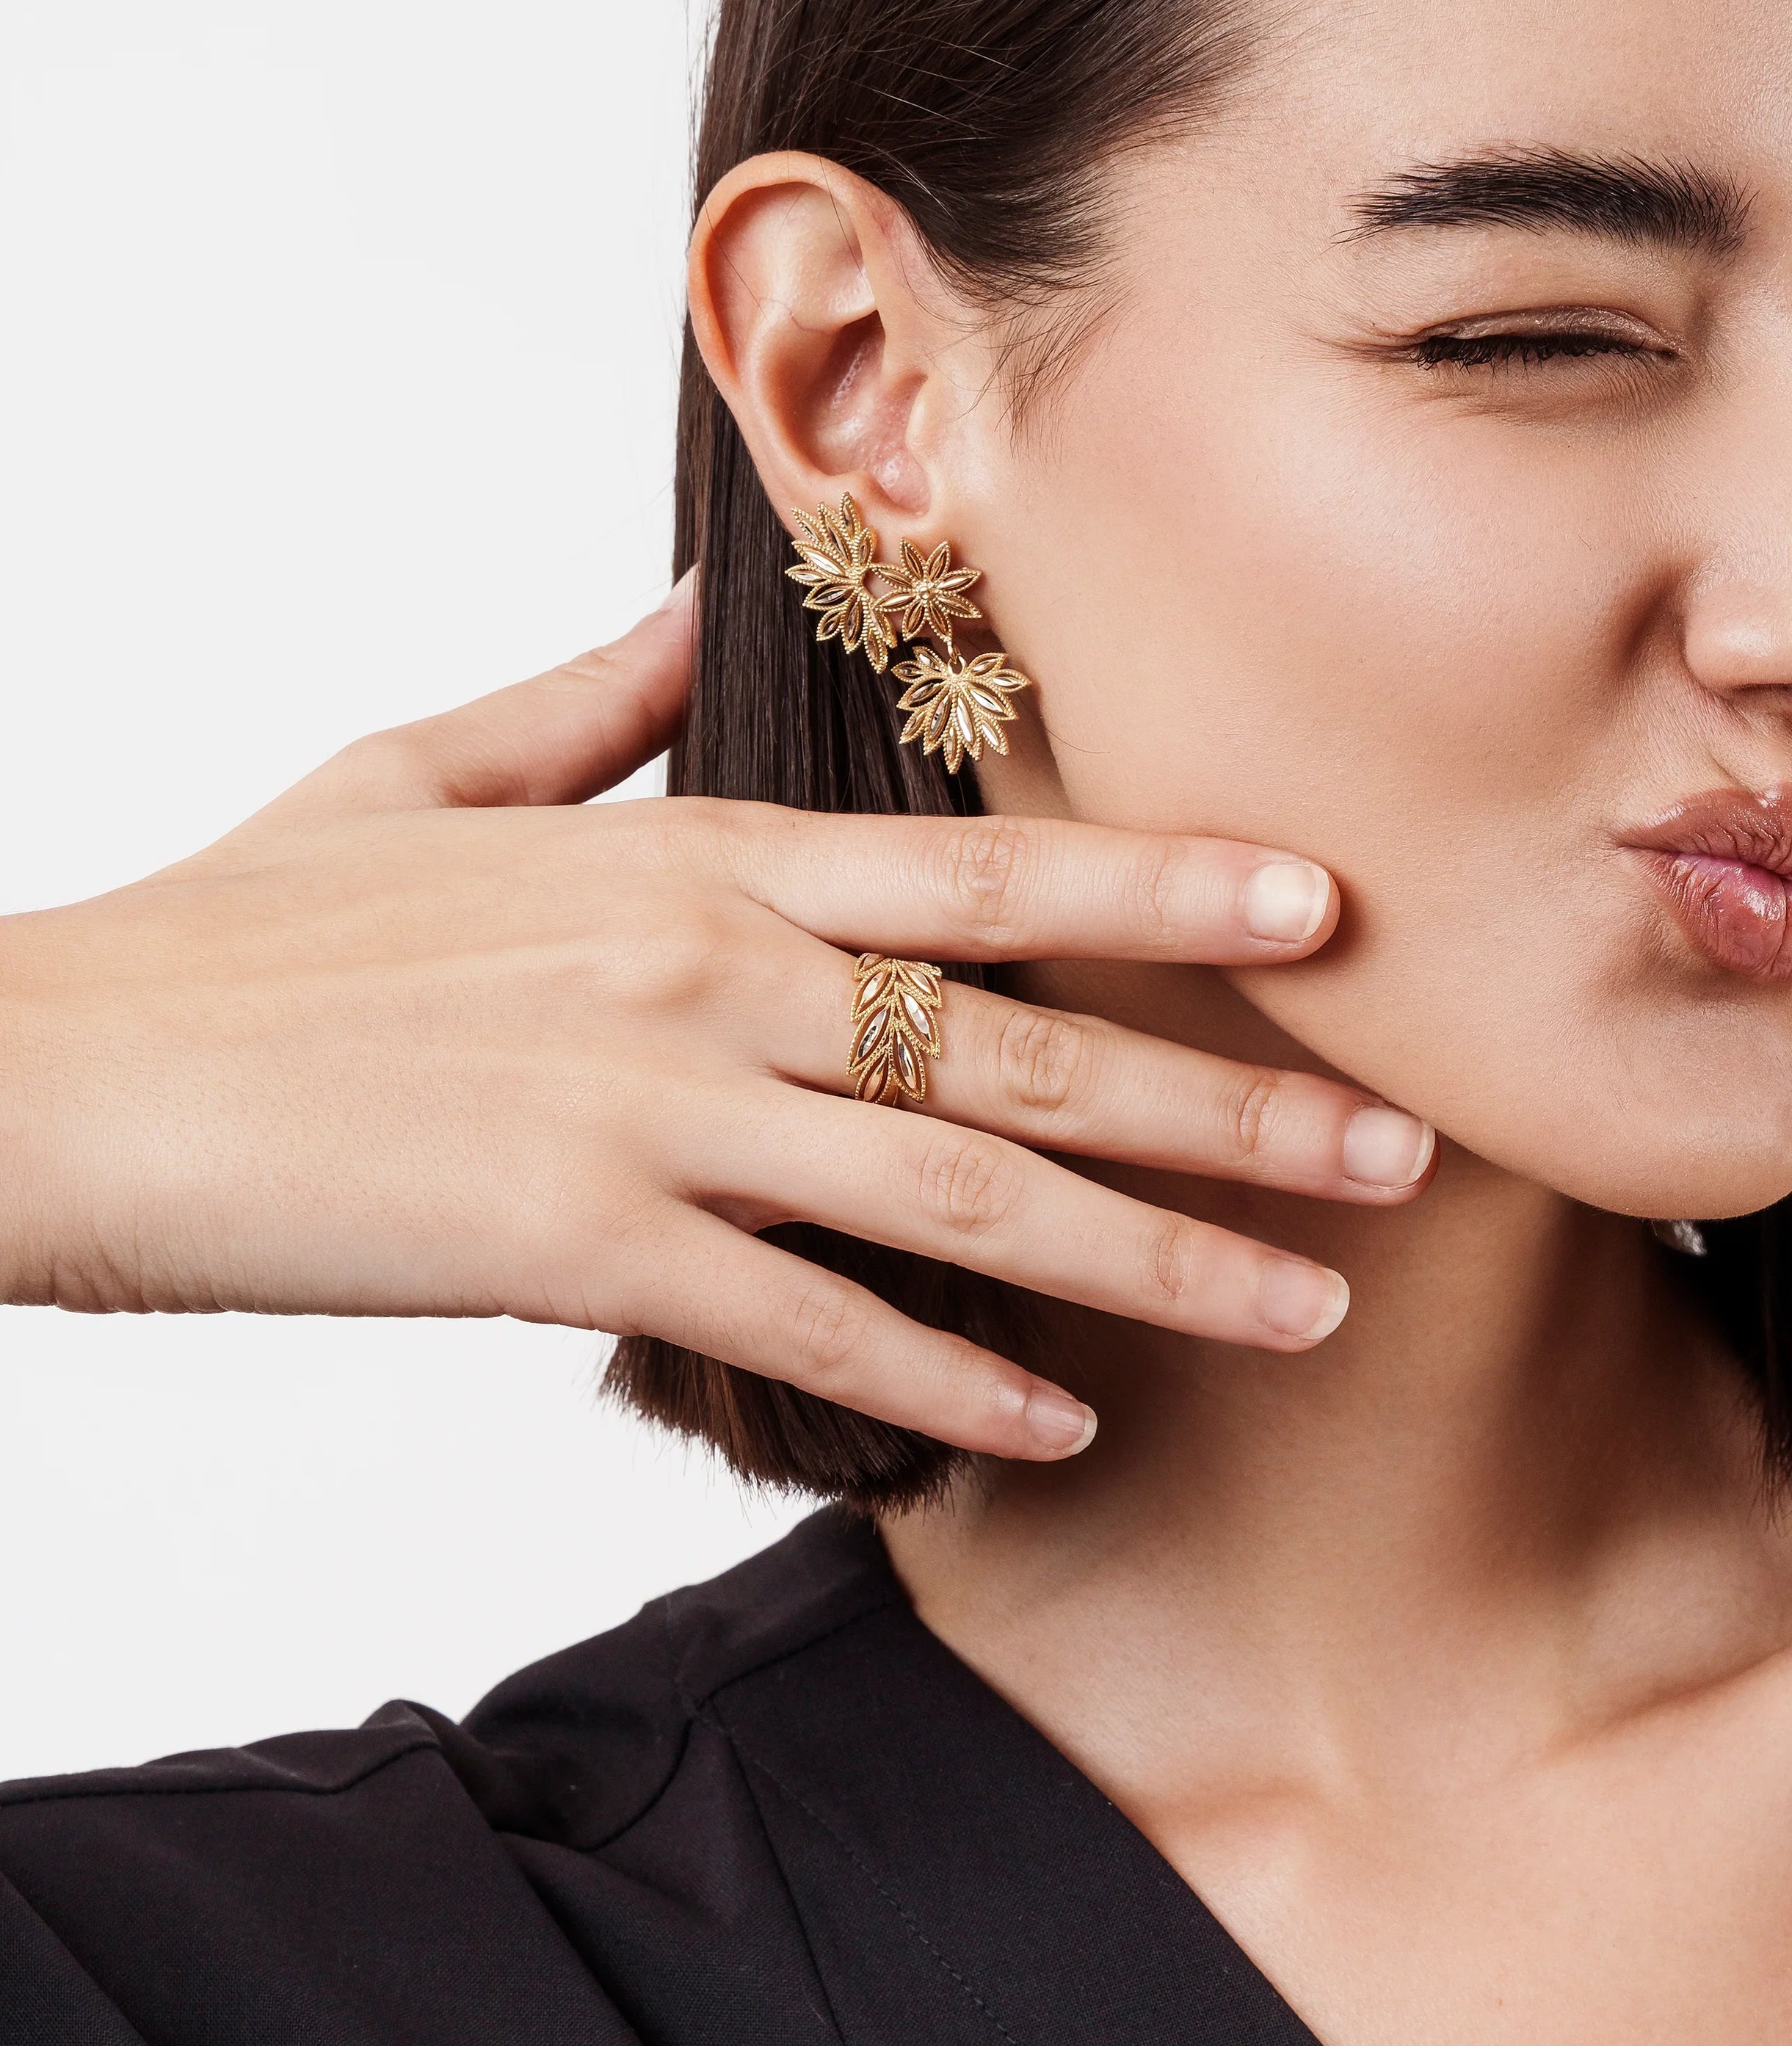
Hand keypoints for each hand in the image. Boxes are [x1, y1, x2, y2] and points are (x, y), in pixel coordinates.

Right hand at [0, 587, 1430, 1459]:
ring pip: (965, 1202)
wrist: (60, 1066)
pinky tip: (1057, 1428)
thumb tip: (708, 617)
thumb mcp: (419, 776)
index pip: (983, 863)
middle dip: (1235, 1105)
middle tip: (1403, 1151)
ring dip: (1155, 1263)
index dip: (1172, 878)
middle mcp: (704, 973)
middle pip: (1025, 1047)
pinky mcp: (580, 1251)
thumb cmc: (238, 933)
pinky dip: (948, 1381)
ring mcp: (651, 1116)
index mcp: (683, 853)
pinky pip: (814, 1330)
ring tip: (1306, 1309)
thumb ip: (594, 707)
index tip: (1328, 903)